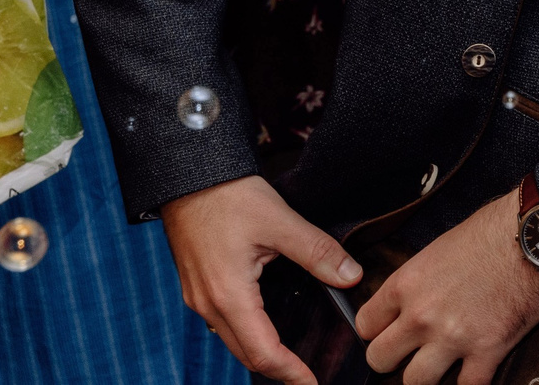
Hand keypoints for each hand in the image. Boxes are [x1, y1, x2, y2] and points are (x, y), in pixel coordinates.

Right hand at [162, 176, 364, 384]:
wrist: (187, 174)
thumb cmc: (227, 195)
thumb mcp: (279, 220)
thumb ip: (317, 251)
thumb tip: (351, 277)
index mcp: (228, 295)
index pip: (262, 352)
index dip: (290, 372)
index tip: (312, 383)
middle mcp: (208, 304)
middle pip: (246, 353)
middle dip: (278, 370)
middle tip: (308, 376)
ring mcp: (198, 297)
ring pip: (233, 339)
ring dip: (262, 352)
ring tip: (294, 356)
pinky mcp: (197, 286)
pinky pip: (224, 322)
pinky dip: (248, 332)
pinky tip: (269, 324)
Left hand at [355, 187, 538, 384]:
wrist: (537, 234)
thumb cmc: (493, 231)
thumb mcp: (440, 248)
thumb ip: (418, 281)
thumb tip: (409, 303)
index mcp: (406, 284)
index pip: (365, 325)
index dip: (377, 330)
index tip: (390, 331)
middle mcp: (421, 315)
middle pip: (379, 360)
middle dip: (393, 359)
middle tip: (412, 352)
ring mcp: (453, 337)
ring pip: (414, 382)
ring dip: (428, 376)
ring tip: (442, 365)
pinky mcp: (487, 351)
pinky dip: (469, 383)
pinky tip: (474, 372)